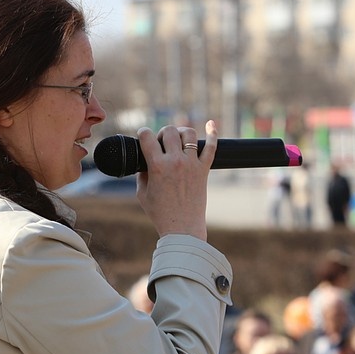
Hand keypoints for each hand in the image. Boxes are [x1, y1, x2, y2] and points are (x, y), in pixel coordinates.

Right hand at [136, 120, 217, 240]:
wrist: (182, 228)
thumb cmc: (160, 213)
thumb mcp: (142, 193)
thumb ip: (142, 173)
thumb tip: (145, 160)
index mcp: (157, 167)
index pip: (147, 137)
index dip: (143, 133)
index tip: (143, 136)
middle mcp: (175, 162)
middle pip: (169, 131)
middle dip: (162, 132)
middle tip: (162, 143)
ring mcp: (192, 165)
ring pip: (189, 134)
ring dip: (181, 132)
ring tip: (178, 139)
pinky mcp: (204, 170)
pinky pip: (211, 147)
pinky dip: (212, 133)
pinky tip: (211, 124)